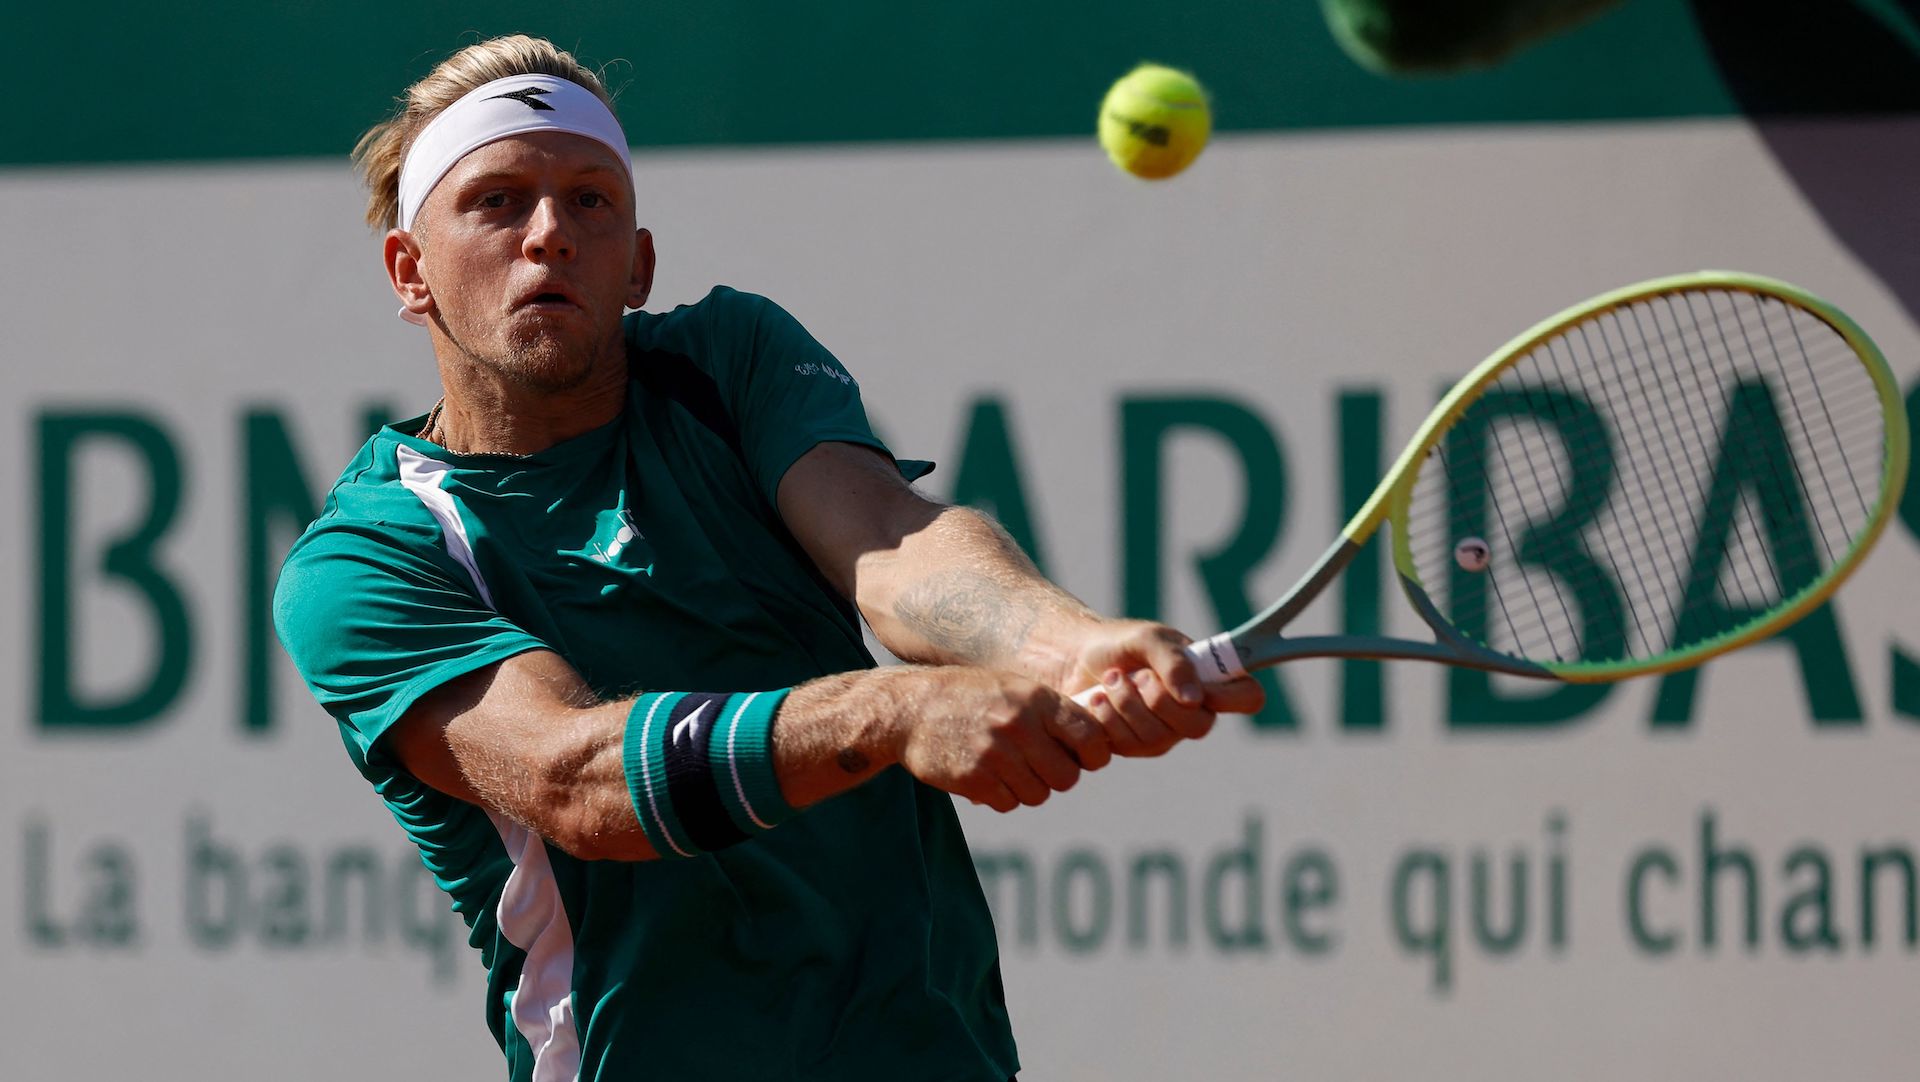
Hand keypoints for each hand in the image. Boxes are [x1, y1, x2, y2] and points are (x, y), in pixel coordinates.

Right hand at [888, 668, 1112, 812]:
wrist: (911, 708)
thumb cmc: (971, 696)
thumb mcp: (1015, 687)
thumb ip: (1052, 710)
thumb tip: (1097, 740)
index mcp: (1036, 699)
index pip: (1090, 738)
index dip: (1094, 755)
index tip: (1084, 758)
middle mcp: (1019, 726)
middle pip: (1067, 777)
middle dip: (1058, 776)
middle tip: (1041, 766)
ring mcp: (995, 754)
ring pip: (1038, 795)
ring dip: (1029, 788)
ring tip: (1010, 768)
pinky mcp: (973, 779)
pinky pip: (1008, 803)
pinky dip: (1002, 796)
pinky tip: (988, 775)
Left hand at [1067, 620, 1265, 756]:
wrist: (1074, 658)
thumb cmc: (1121, 644)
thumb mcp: (1148, 639)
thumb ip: (1173, 663)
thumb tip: (1194, 699)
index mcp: (1208, 680)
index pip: (1248, 697)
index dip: (1234, 697)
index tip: (1204, 687)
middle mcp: (1193, 711)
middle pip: (1199, 727)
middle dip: (1160, 700)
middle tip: (1137, 675)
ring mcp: (1165, 733)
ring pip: (1159, 739)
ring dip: (1127, 705)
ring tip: (1111, 680)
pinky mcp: (1133, 746)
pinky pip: (1129, 746)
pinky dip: (1108, 718)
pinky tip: (1097, 699)